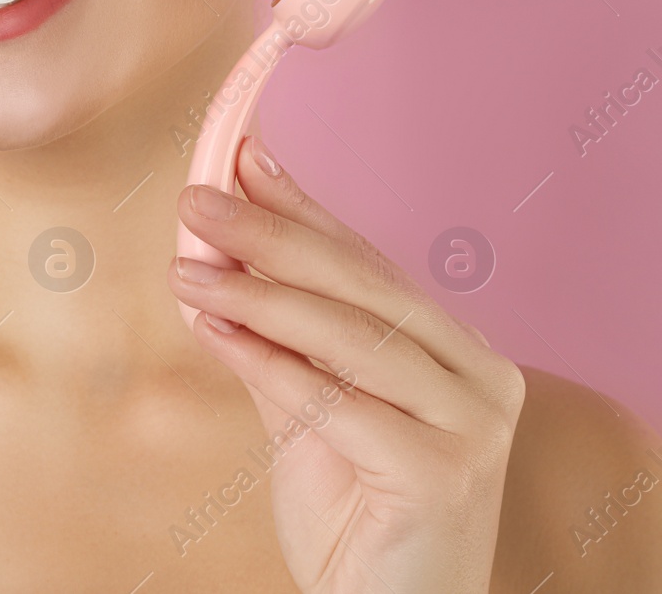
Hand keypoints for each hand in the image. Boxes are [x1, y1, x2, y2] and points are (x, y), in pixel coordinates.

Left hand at [168, 134, 525, 593]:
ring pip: (352, 336)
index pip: (364, 262)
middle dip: (272, 234)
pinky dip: (272, 364)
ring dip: (259, 295)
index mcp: (452, 347)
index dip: (299, 207)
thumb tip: (218, 251)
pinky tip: (215, 331)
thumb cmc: (354, 510)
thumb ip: (274, 335)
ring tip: (188, 268)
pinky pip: (340, 403)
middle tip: (198, 198)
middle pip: (362, 285)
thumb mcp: (306, 405)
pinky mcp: (444, 471)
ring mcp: (472, 421)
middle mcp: (479, 374)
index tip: (238, 156)